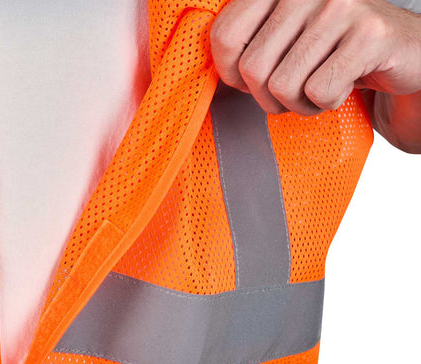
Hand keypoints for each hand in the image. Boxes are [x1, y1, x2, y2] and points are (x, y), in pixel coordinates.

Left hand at [209, 0, 420, 117]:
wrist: (400, 52)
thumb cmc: (331, 52)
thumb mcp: (283, 40)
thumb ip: (247, 46)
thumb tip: (215, 73)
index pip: (224, 36)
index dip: (231, 74)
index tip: (252, 81)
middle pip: (252, 69)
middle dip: (270, 97)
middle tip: (296, 88)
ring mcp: (341, 5)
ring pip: (283, 85)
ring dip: (300, 103)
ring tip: (321, 84)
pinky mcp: (369, 33)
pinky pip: (319, 92)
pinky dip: (327, 103)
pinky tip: (344, 84)